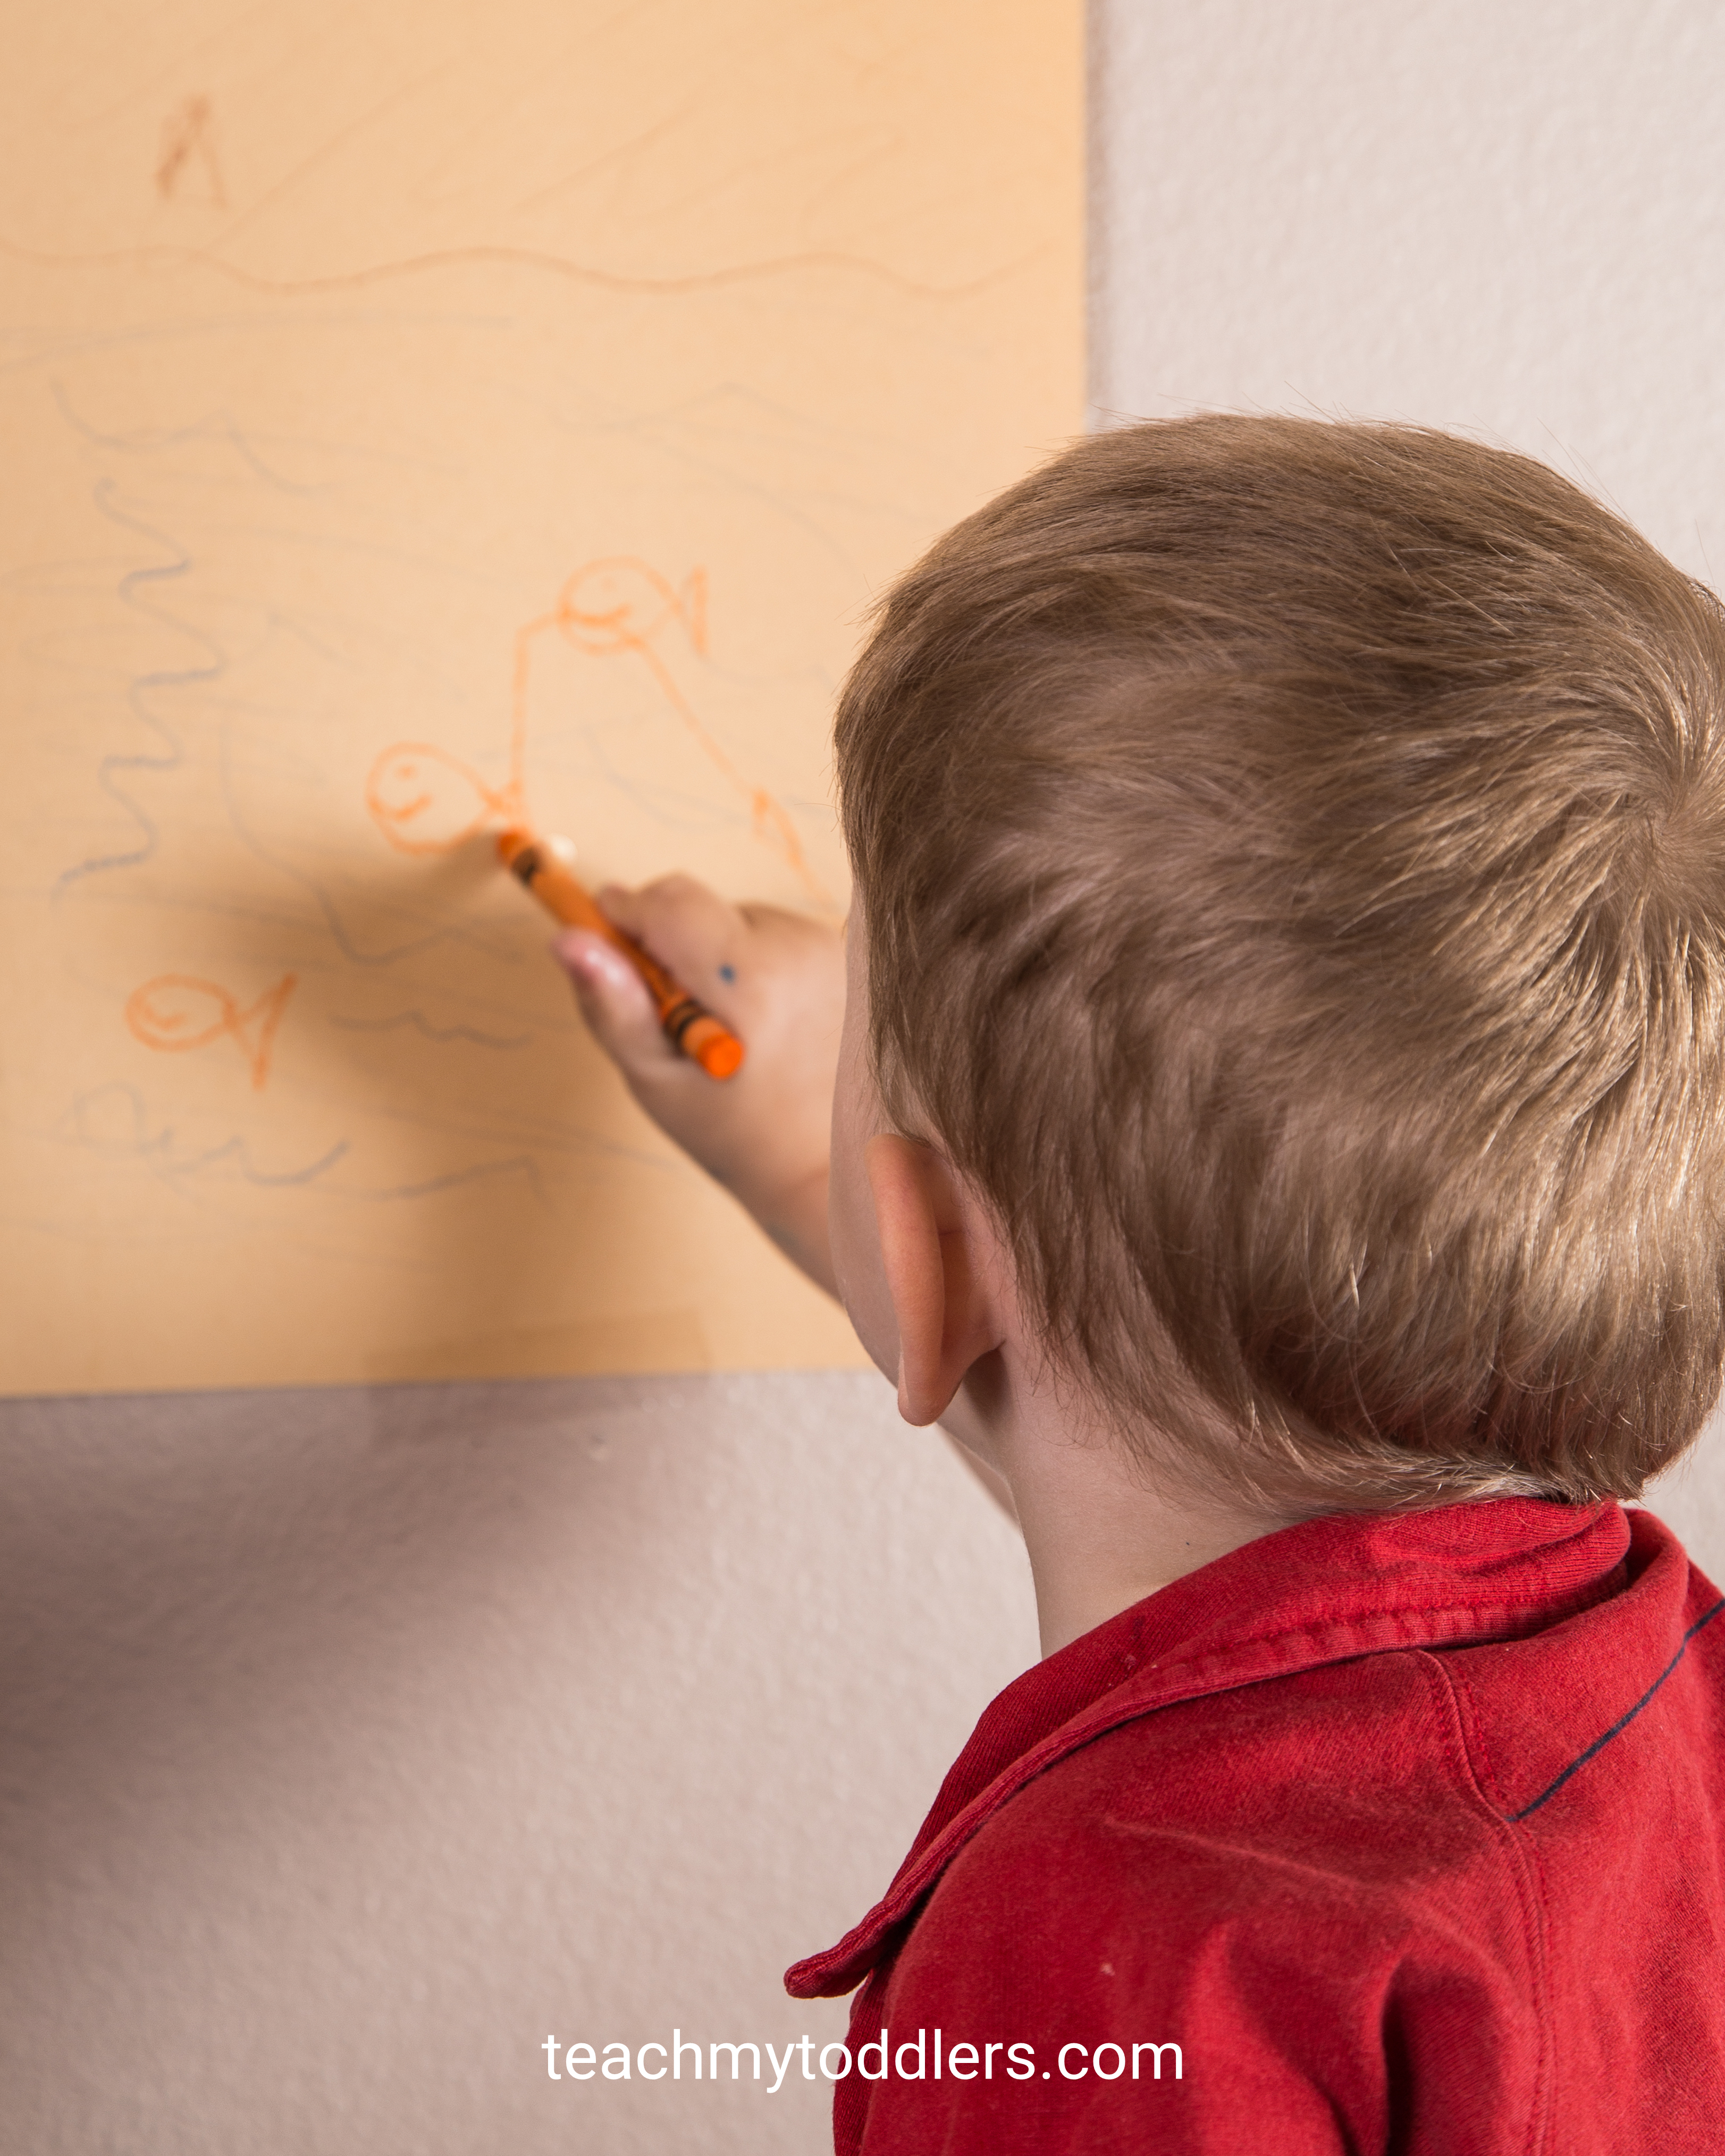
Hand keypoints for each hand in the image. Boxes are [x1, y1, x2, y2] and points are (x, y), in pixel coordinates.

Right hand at [554, 876, 844, 1295]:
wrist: (825, 1165)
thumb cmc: (734, 1133)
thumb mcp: (656, 1079)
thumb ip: (611, 1004)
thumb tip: (568, 939)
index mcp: (749, 981)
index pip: (669, 903)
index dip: (627, 914)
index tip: (608, 938)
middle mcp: (797, 951)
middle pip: (701, 905)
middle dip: (669, 941)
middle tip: (674, 1009)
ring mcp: (828, 949)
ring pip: (736, 918)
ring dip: (716, 957)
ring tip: (729, 1025)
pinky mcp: (844, 953)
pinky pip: (774, 933)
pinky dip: (755, 964)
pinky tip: (765, 1019)